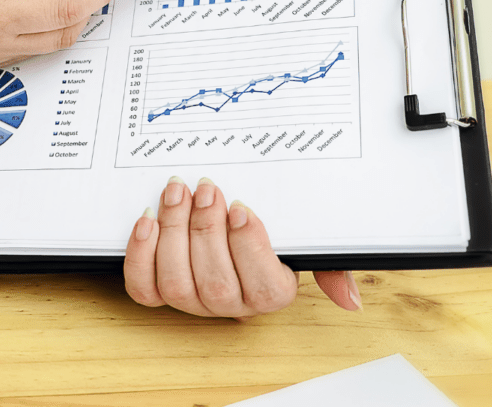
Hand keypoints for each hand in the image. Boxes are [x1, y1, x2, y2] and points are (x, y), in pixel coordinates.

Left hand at [124, 176, 361, 317]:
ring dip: (173, 233)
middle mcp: (228, 305)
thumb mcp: (307, 244)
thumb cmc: (268, 234)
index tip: (240, 207)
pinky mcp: (157, 291)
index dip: (248, 248)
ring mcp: (190, 300)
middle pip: (214, 282)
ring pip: (176, 282)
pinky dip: (140, 255)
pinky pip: (143, 286)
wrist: (227, 225)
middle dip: (206, 230)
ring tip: (177, 192)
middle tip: (206, 188)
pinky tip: (147, 221)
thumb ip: (332, 266)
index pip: (263, 289)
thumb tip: (351, 301)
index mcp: (269, 294)